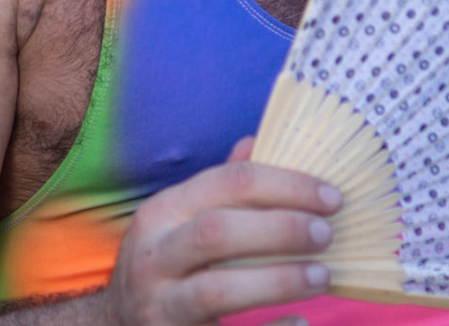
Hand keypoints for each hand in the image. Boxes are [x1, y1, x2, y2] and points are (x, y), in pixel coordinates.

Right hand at [105, 138, 340, 325]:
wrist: (117, 323)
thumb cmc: (166, 263)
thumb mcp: (179, 220)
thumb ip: (219, 186)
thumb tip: (259, 141)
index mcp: (163, 212)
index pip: (228, 182)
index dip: (285, 185)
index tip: (331, 198)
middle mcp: (153, 255)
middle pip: (217, 231)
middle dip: (280, 229)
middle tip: (327, 234)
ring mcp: (159, 303)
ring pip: (216, 290)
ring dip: (277, 281)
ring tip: (322, 276)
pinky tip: (300, 322)